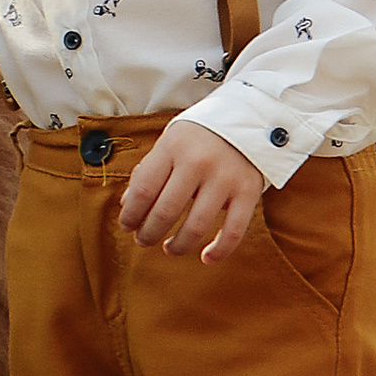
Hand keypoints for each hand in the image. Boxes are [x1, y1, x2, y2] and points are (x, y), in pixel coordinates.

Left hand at [116, 120, 267, 263]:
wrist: (249, 118)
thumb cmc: (200, 136)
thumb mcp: (170, 142)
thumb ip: (149, 171)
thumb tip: (128, 206)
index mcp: (173, 147)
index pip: (143, 189)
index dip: (131, 214)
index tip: (127, 226)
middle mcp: (198, 162)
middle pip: (165, 211)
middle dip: (149, 233)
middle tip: (143, 241)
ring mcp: (225, 178)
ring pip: (196, 226)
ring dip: (178, 245)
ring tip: (169, 248)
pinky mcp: (249, 192)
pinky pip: (233, 231)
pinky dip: (219, 250)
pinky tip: (206, 258)